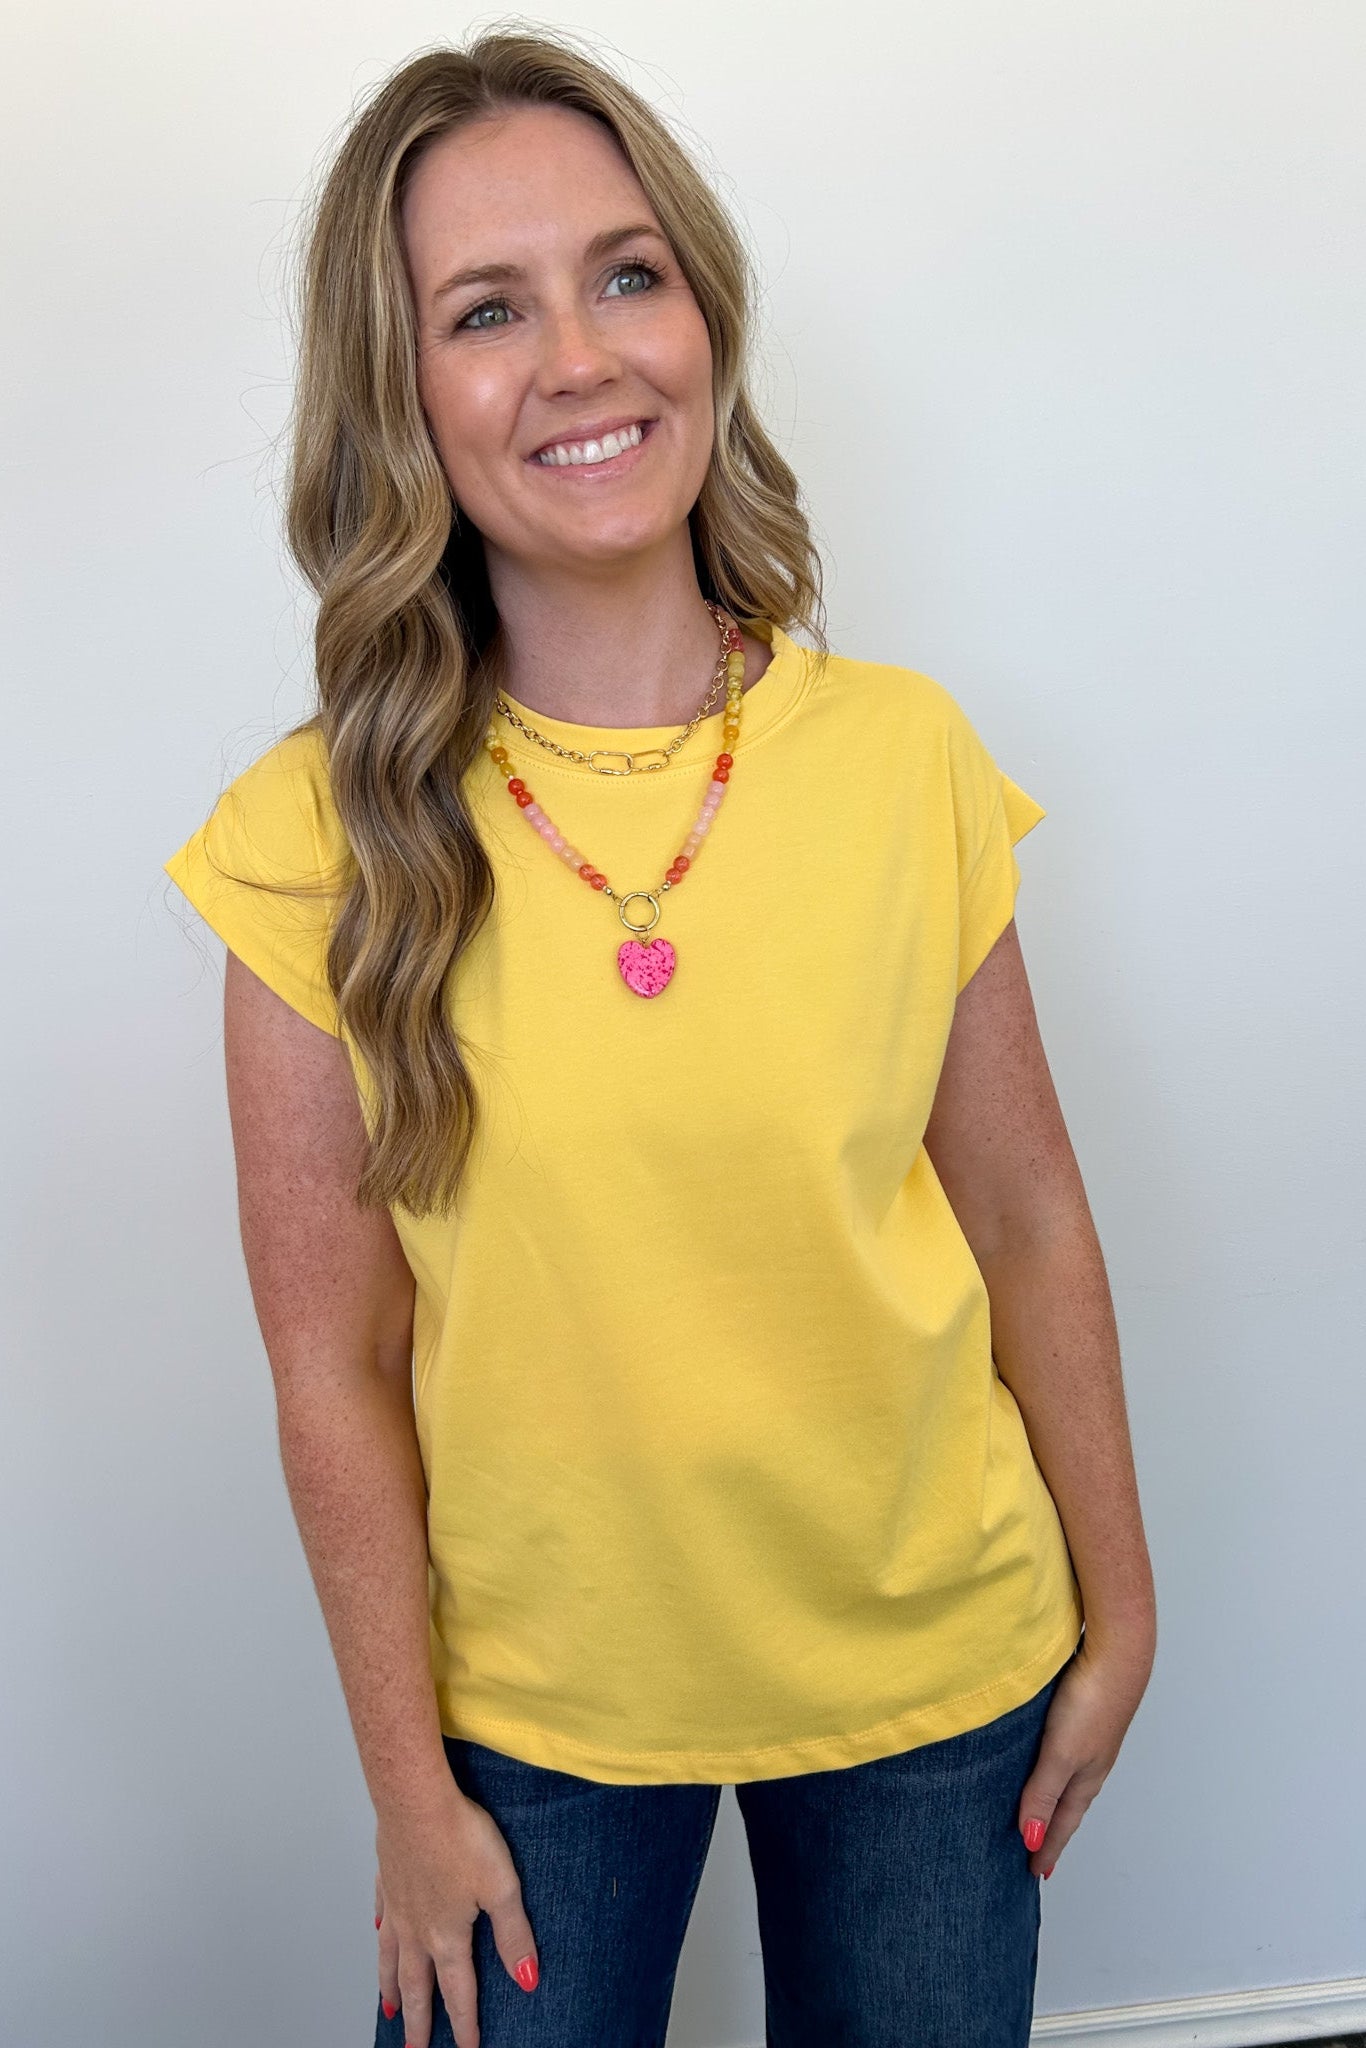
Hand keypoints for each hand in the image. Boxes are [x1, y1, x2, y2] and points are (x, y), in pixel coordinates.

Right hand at [373, 1779, 539, 2047]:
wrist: (414, 1799)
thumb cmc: (460, 1837)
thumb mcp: (501, 1888)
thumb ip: (514, 1936)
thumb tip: (527, 1980)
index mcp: (447, 1936)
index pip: (458, 1991)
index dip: (464, 2024)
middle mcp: (417, 1929)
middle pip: (416, 1986)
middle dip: (417, 2022)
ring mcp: (397, 1905)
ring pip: (391, 1958)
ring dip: (391, 1987)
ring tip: (389, 2008)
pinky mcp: (387, 1877)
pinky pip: (381, 1916)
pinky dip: (380, 1934)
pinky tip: (378, 1934)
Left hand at [1016, 1625, 1154, 1878]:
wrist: (1117, 1653)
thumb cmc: (1092, 1702)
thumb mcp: (1060, 1754)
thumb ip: (1043, 1793)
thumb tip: (1032, 1838)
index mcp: (1085, 1779)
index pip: (1061, 1824)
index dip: (1048, 1848)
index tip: (1035, 1873)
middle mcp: (1089, 1764)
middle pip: (1066, 1807)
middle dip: (1051, 1831)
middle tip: (1037, 1853)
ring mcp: (1088, 1740)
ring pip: (1066, 1780)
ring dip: (1051, 1801)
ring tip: (1038, 1814)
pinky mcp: (1083, 1715)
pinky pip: (1063, 1754)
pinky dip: (1051, 1770)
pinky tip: (1042, 1760)